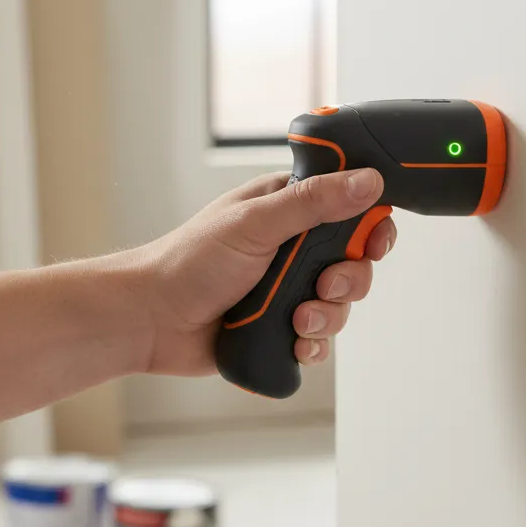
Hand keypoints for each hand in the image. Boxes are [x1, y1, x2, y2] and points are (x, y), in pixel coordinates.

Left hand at [132, 168, 395, 375]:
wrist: (151, 320)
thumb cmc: (189, 261)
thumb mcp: (255, 223)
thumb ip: (313, 203)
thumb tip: (369, 181)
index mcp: (287, 210)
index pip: (350, 208)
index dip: (371, 226)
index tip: (374, 244)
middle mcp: (291, 248)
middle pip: (354, 262)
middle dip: (347, 280)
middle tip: (322, 286)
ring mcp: (285, 290)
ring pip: (339, 305)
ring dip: (327, 317)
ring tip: (295, 321)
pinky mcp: (278, 328)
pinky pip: (317, 340)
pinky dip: (312, 346)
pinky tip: (294, 344)